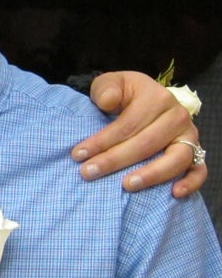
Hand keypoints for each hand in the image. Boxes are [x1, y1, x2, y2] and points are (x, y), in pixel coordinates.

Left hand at [72, 70, 205, 197]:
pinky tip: (174, 194)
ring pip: (175, 159)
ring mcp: (189, 136)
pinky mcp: (196, 152)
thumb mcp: (110, 83)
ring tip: (126, 186)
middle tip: (89, 173)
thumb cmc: (124, 94)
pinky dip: (191, 183)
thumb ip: (106, 89)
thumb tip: (108, 102)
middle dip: (115, 160)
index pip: (128, 125)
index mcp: (157, 98)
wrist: (144, 98)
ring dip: (151, 175)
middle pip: (147, 144)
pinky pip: (199, 170)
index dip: (102, 141)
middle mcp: (177, 117)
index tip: (78, 155)